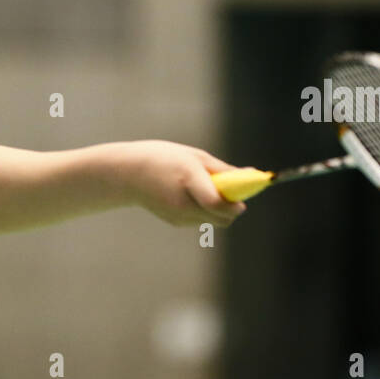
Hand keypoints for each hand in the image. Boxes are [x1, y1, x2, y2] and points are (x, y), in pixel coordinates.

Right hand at [124, 140, 247, 227]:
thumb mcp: (195, 156)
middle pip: (221, 217)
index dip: (234, 205)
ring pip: (213, 220)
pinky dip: (204, 210)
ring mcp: (178, 215)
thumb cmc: (164, 158)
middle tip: (230, 193)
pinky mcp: (175, 222)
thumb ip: (223, 170)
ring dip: (218, 209)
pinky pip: (201, 220)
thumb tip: (251, 174)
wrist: (128, 174)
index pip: (217, 203)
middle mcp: (183, 202)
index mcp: (188, 179)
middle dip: (232, 209)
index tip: (242, 200)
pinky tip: (189, 195)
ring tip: (204, 189)